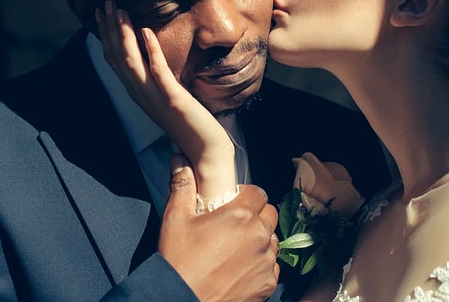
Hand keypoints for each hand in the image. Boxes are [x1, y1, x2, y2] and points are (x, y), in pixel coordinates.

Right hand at [96, 1, 235, 198]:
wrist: (205, 151)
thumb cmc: (190, 123)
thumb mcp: (168, 95)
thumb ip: (157, 78)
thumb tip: (153, 56)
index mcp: (138, 92)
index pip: (115, 59)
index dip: (107, 35)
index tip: (104, 12)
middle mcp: (141, 94)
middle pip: (117, 57)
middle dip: (110, 28)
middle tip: (107, 3)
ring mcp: (154, 97)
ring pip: (130, 62)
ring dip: (124, 34)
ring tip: (121, 11)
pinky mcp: (173, 99)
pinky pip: (158, 71)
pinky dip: (151, 50)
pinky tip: (147, 31)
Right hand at [160, 155, 279, 301]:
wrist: (181, 300)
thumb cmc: (179, 261)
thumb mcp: (176, 219)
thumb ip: (182, 186)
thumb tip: (179, 161)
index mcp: (241, 216)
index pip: (258, 192)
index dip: (245, 194)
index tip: (232, 202)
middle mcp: (259, 237)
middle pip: (269, 215)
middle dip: (256, 215)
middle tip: (235, 223)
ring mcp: (265, 262)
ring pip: (272, 241)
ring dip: (260, 239)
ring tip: (238, 246)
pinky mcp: (267, 285)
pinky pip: (272, 267)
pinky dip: (261, 264)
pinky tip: (241, 267)